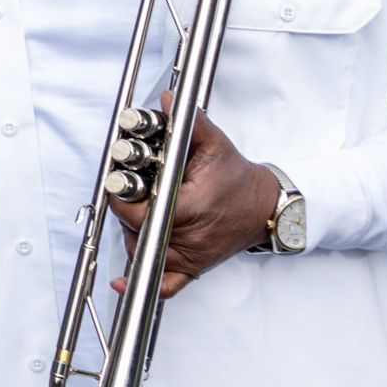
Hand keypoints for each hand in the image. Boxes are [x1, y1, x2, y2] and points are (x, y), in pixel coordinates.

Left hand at [110, 113, 280, 292]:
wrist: (265, 208)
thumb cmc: (238, 179)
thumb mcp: (216, 146)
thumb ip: (189, 124)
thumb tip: (167, 100)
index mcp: (191, 208)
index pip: (138, 209)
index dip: (123, 195)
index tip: (120, 181)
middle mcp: (188, 237)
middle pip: (134, 229)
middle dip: (126, 209)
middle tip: (128, 191)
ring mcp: (189, 256)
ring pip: (141, 251)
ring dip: (133, 233)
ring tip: (140, 211)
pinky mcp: (192, 268)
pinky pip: (165, 286)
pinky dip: (141, 283)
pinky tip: (120, 282)